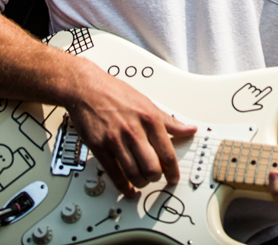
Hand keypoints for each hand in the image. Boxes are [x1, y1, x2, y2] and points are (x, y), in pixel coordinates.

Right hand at [66, 63, 197, 196]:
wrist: (87, 89)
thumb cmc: (116, 93)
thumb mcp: (148, 103)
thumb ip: (169, 121)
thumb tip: (189, 129)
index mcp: (149, 119)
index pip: (167, 152)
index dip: (173, 169)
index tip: (174, 177)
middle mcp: (134, 130)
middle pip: (152, 167)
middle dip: (156, 177)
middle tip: (157, 178)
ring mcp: (116, 140)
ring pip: (134, 173)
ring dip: (141, 182)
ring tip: (143, 181)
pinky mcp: (99, 147)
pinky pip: (114, 173)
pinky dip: (123, 186)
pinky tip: (128, 189)